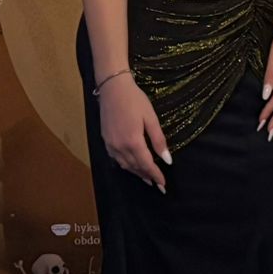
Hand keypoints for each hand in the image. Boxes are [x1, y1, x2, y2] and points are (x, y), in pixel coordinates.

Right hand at [98, 78, 168, 192]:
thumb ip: (159, 140)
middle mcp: (119, 147)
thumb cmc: (135, 100)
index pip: (146, 165)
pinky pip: (116, 159)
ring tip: (146, 178)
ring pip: (124, 165)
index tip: (163, 185)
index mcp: (133, 142)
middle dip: (147, 176)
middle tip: (157, 185)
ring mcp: (110, 144)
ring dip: (136, 172)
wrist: (113, 88)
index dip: (156, 175)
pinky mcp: (105, 140)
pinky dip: (126, 165)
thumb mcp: (151, 118)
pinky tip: (131, 165)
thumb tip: (167, 160)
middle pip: (135, 167)